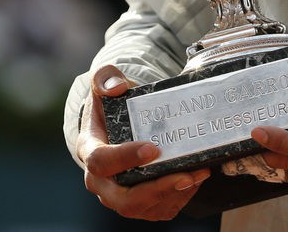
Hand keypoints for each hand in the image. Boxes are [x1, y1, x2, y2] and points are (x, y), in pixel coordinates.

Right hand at [76, 64, 210, 220]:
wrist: (114, 123)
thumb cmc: (109, 105)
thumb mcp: (103, 83)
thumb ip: (105, 78)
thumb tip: (117, 87)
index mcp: (90, 150)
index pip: (101, 162)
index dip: (125, 158)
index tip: (152, 149)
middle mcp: (101, 180)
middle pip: (122, 199)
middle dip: (156, 191)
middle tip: (184, 176)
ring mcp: (119, 194)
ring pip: (143, 208)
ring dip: (173, 195)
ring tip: (198, 174)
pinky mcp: (138, 201)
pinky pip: (157, 209)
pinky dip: (178, 198)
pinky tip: (194, 179)